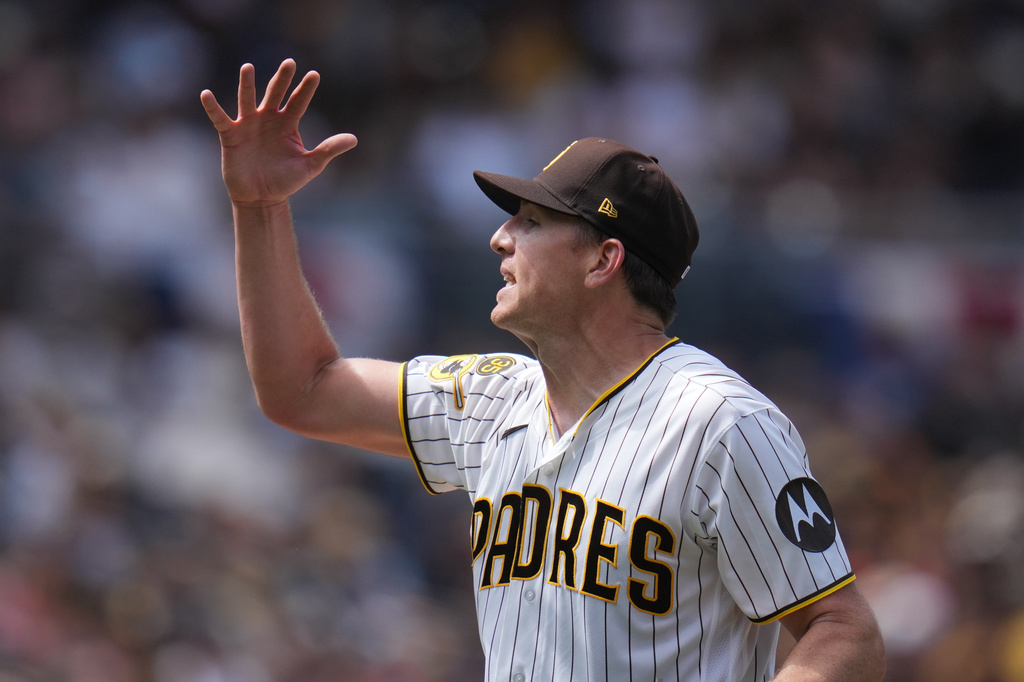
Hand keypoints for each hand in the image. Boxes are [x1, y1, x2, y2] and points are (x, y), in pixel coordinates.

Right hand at [200, 59, 357, 207]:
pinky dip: (213, 107)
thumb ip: (329, 150)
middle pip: (275, 94)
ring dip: (247, 84)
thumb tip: (354, 139)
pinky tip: (206, 94)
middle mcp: (268, 119)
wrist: (261, 197)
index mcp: (288, 124)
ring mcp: (248, 124)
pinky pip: (220, 118)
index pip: (299, 102)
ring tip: (248, 67)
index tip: (314, 74)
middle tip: (290, 63)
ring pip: (247, 99)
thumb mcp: (310, 165)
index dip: (305, 89)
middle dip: (282, 79)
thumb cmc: (286, 181)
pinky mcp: (230, 135)